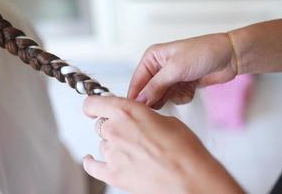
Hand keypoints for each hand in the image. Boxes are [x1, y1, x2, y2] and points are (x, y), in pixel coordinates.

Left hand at [82, 96, 242, 193]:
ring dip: (113, 145)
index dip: (94, 105)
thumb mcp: (166, 120)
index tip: (95, 108)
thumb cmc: (184, 150)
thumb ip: (144, 117)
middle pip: (101, 125)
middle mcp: (115, 130)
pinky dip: (91, 162)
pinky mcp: (112, 174)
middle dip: (112, 127)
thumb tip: (139, 121)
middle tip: (129, 133)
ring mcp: (112, 153)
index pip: (93, 103)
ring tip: (134, 152)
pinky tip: (91, 160)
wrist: (190, 178)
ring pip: (102, 144)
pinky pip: (92, 166)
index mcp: (127, 111)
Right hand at [128, 33, 236, 108]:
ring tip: (183, 88)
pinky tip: (192, 88)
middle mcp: (159, 68)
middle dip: (158, 98)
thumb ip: (155, 86)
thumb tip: (140, 100)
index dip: (136, 97)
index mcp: (152, 58)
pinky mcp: (181, 86)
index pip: (137, 81)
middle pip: (148, 92)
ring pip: (162, 98)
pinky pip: (175, 99)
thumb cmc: (204, 53)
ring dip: (173, 97)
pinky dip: (183, 96)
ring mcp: (171, 78)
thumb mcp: (175, 69)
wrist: (230, 57)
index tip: (137, 112)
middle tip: (168, 98)